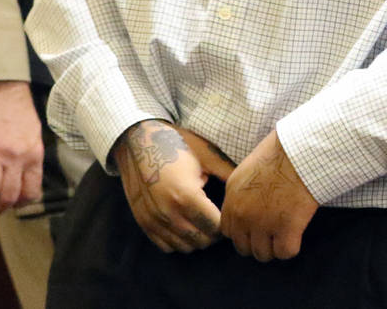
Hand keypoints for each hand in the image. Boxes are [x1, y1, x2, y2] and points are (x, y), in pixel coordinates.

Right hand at [0, 81, 43, 214]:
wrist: (2, 84)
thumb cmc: (18, 108)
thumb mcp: (33, 134)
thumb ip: (28, 158)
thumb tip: (20, 182)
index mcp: (33, 154)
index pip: (31, 193)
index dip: (19, 203)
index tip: (12, 201)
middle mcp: (16, 156)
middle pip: (7, 197)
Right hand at [114, 120, 224, 253]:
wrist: (138, 141)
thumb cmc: (177, 144)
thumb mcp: (206, 155)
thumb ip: (227, 174)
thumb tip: (248, 188)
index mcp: (186, 196)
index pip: (215, 227)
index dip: (226, 223)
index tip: (229, 214)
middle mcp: (168, 213)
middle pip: (201, 241)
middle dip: (213, 233)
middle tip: (218, 218)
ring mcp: (153, 220)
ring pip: (184, 247)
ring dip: (197, 238)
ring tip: (202, 220)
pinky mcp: (143, 222)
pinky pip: (166, 246)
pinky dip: (178, 240)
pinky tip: (185, 222)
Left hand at [221, 129, 317, 260]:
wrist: (301, 150)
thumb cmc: (280, 153)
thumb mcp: (249, 169)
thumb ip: (243, 193)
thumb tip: (248, 209)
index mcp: (233, 197)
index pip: (228, 231)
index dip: (244, 231)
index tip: (257, 226)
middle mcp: (243, 213)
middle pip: (243, 247)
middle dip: (258, 242)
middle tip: (273, 231)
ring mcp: (263, 223)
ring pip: (263, 254)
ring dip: (274, 246)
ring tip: (286, 230)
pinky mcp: (286, 228)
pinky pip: (284, 252)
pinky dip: (292, 245)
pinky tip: (297, 230)